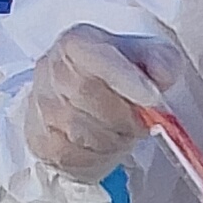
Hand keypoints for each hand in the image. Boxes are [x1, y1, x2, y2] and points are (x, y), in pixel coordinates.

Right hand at [19, 26, 184, 183]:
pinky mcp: (40, 142)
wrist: (77, 100)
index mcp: (75, 44)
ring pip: (83, 132)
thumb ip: (159, 59)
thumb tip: (161, 74)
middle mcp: (50, 71)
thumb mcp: (143, 59)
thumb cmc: (112, 77)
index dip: (126, 78)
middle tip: (144, 121)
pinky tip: (104, 145)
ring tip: (123, 131)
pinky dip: (99, 157)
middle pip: (88, 96)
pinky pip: (74, 158)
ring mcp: (41, 108)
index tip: (152, 97)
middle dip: (125, 115)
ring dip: (115, 138)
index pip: (96, 56)